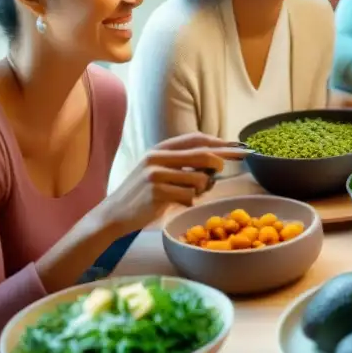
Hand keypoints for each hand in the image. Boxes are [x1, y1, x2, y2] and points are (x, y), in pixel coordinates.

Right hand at [99, 133, 248, 233]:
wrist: (114, 214)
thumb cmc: (142, 193)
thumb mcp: (158, 170)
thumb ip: (182, 163)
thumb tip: (216, 160)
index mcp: (160, 149)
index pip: (196, 138)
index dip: (219, 142)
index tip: (237, 146)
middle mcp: (157, 157)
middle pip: (202, 154)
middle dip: (219, 162)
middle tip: (220, 170)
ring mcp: (156, 175)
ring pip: (199, 179)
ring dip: (202, 189)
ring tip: (189, 194)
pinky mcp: (156, 192)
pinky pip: (189, 196)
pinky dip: (189, 201)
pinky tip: (177, 203)